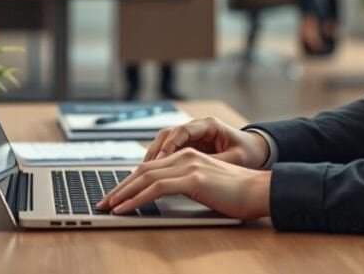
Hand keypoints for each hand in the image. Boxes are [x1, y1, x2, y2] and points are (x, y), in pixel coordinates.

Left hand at [97, 148, 271, 219]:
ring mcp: (189, 165)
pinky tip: (126, 208)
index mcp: (188, 155)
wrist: (259, 191)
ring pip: (145, 177)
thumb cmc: (237, 194)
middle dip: (120, 186)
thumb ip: (185, 185)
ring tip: (109, 206)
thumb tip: (163, 197)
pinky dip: (137, 198)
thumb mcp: (205, 186)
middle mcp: (186, 156)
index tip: (115, 195)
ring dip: (123, 193)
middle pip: (143, 169)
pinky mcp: (193, 178)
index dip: (130, 181)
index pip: (151, 167)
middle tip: (103, 201)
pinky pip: (156, 188)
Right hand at [142, 117, 270, 167]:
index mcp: (209, 125)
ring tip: (143, 173)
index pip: (182, 131)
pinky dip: (159, 161)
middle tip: (145, 170)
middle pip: (167, 135)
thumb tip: (197, 171)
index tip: (161, 160)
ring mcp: (191, 136)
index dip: (169, 146)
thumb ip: (216, 162)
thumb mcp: (236, 158)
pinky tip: (152, 174)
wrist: (256, 149)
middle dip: (155, 152)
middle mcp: (197, 127)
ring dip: (153, 157)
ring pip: (164, 142)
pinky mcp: (189, 146)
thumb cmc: (249, 151)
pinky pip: (168, 151)